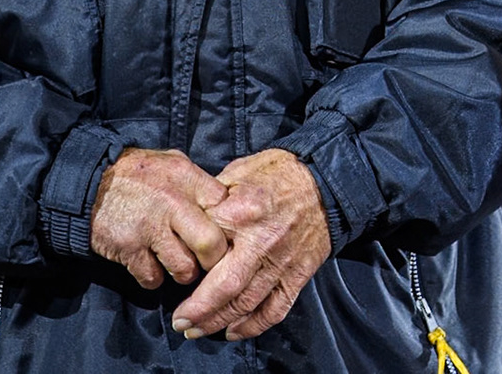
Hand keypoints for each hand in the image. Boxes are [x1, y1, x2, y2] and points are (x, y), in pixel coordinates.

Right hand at [90, 147, 229, 288]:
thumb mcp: (171, 163)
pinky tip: (151, 267)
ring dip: (184, 273)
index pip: (224, 207)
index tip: (223, 234)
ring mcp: (149, 228)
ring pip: (184, 268)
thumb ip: (197, 182)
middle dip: (213, 260)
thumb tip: (224, 203)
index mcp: (187, 177)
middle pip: (211, 244)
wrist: (87, 184)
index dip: (227, 225)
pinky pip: (152, 277)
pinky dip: (154, 278)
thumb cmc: (137, 174)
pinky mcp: (128, 249)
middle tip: (207, 261)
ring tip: (180, 266)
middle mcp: (172, 202)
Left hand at [173, 148, 329, 340]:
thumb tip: (190, 215)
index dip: (185, 266)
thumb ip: (212, 195)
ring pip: (246, 304)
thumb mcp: (240, 170)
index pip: (203, 248)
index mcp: (241, 213)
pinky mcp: (298, 273)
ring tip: (199, 330)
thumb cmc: (281, 172)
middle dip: (197, 311)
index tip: (173, 275)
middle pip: (223, 289)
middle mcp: (261, 242)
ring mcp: (281, 261)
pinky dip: (254, 325)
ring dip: (218, 322)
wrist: (328, 179)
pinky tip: (235, 331)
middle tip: (180, 322)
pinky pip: (276, 308)